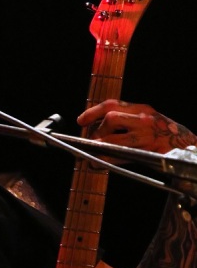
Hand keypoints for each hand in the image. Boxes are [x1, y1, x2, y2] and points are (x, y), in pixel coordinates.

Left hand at [77, 100, 195, 154]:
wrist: (188, 146)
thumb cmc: (163, 135)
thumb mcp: (146, 121)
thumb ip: (126, 121)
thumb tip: (97, 130)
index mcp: (142, 108)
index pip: (112, 104)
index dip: (92, 112)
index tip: (80, 120)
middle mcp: (144, 118)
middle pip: (111, 119)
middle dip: (96, 132)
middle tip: (91, 142)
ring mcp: (147, 136)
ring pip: (114, 140)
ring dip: (98, 149)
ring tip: (90, 155)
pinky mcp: (148, 152)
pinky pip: (121, 156)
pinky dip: (107, 161)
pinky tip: (98, 164)